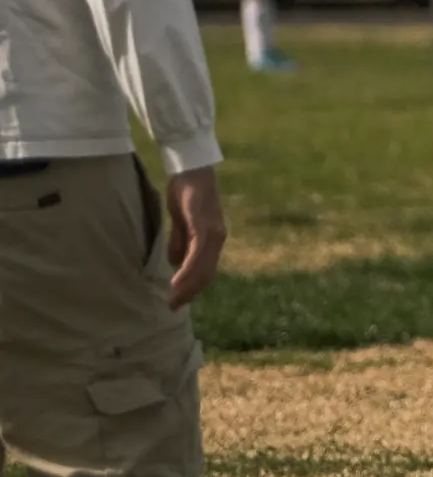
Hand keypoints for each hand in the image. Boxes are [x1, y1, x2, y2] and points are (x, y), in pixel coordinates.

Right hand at [164, 167, 226, 309]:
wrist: (191, 170)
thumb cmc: (186, 193)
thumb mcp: (180, 221)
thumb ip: (180, 240)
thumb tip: (175, 262)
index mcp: (212, 240)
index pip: (205, 271)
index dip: (192, 288)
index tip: (177, 301)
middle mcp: (217, 239)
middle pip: (206, 274)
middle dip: (189, 293)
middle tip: (172, 306)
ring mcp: (213, 233)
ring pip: (203, 268)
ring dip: (188, 286)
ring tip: (173, 299)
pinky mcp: (205, 226)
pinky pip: (197, 253)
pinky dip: (188, 270)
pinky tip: (177, 281)